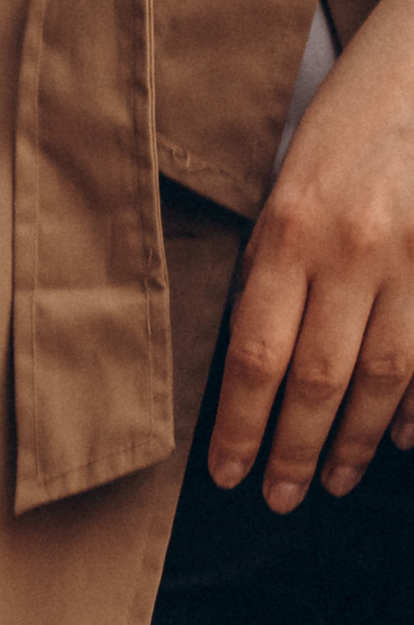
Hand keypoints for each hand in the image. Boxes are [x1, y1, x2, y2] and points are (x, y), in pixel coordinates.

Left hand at [209, 0, 413, 508]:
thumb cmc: (343, 127)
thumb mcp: (282, 189)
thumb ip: (266, 274)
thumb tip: (248, 373)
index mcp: (290, 230)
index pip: (255, 357)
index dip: (241, 428)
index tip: (228, 474)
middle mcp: (353, 248)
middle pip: (318, 381)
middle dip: (297, 451)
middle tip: (281, 498)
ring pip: (384, 379)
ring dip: (357, 441)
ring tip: (337, 479)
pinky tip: (401, 437)